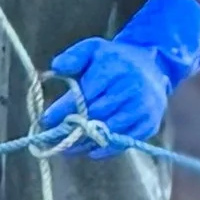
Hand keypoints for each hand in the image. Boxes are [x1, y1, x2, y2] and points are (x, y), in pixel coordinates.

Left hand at [42, 0, 199, 155]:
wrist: (153, 66)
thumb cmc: (115, 59)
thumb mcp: (94, 49)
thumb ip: (73, 56)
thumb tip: (55, 68)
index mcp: (116, 68)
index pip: (86, 93)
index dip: (64, 108)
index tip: (46, 119)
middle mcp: (133, 88)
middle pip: (97, 114)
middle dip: (73, 126)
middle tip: (53, 136)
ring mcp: (144, 107)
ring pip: (110, 131)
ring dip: (86, 142)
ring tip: (66, 148)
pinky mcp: (150, 123)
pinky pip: (125, 141)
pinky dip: (106, 149)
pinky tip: (89, 151)